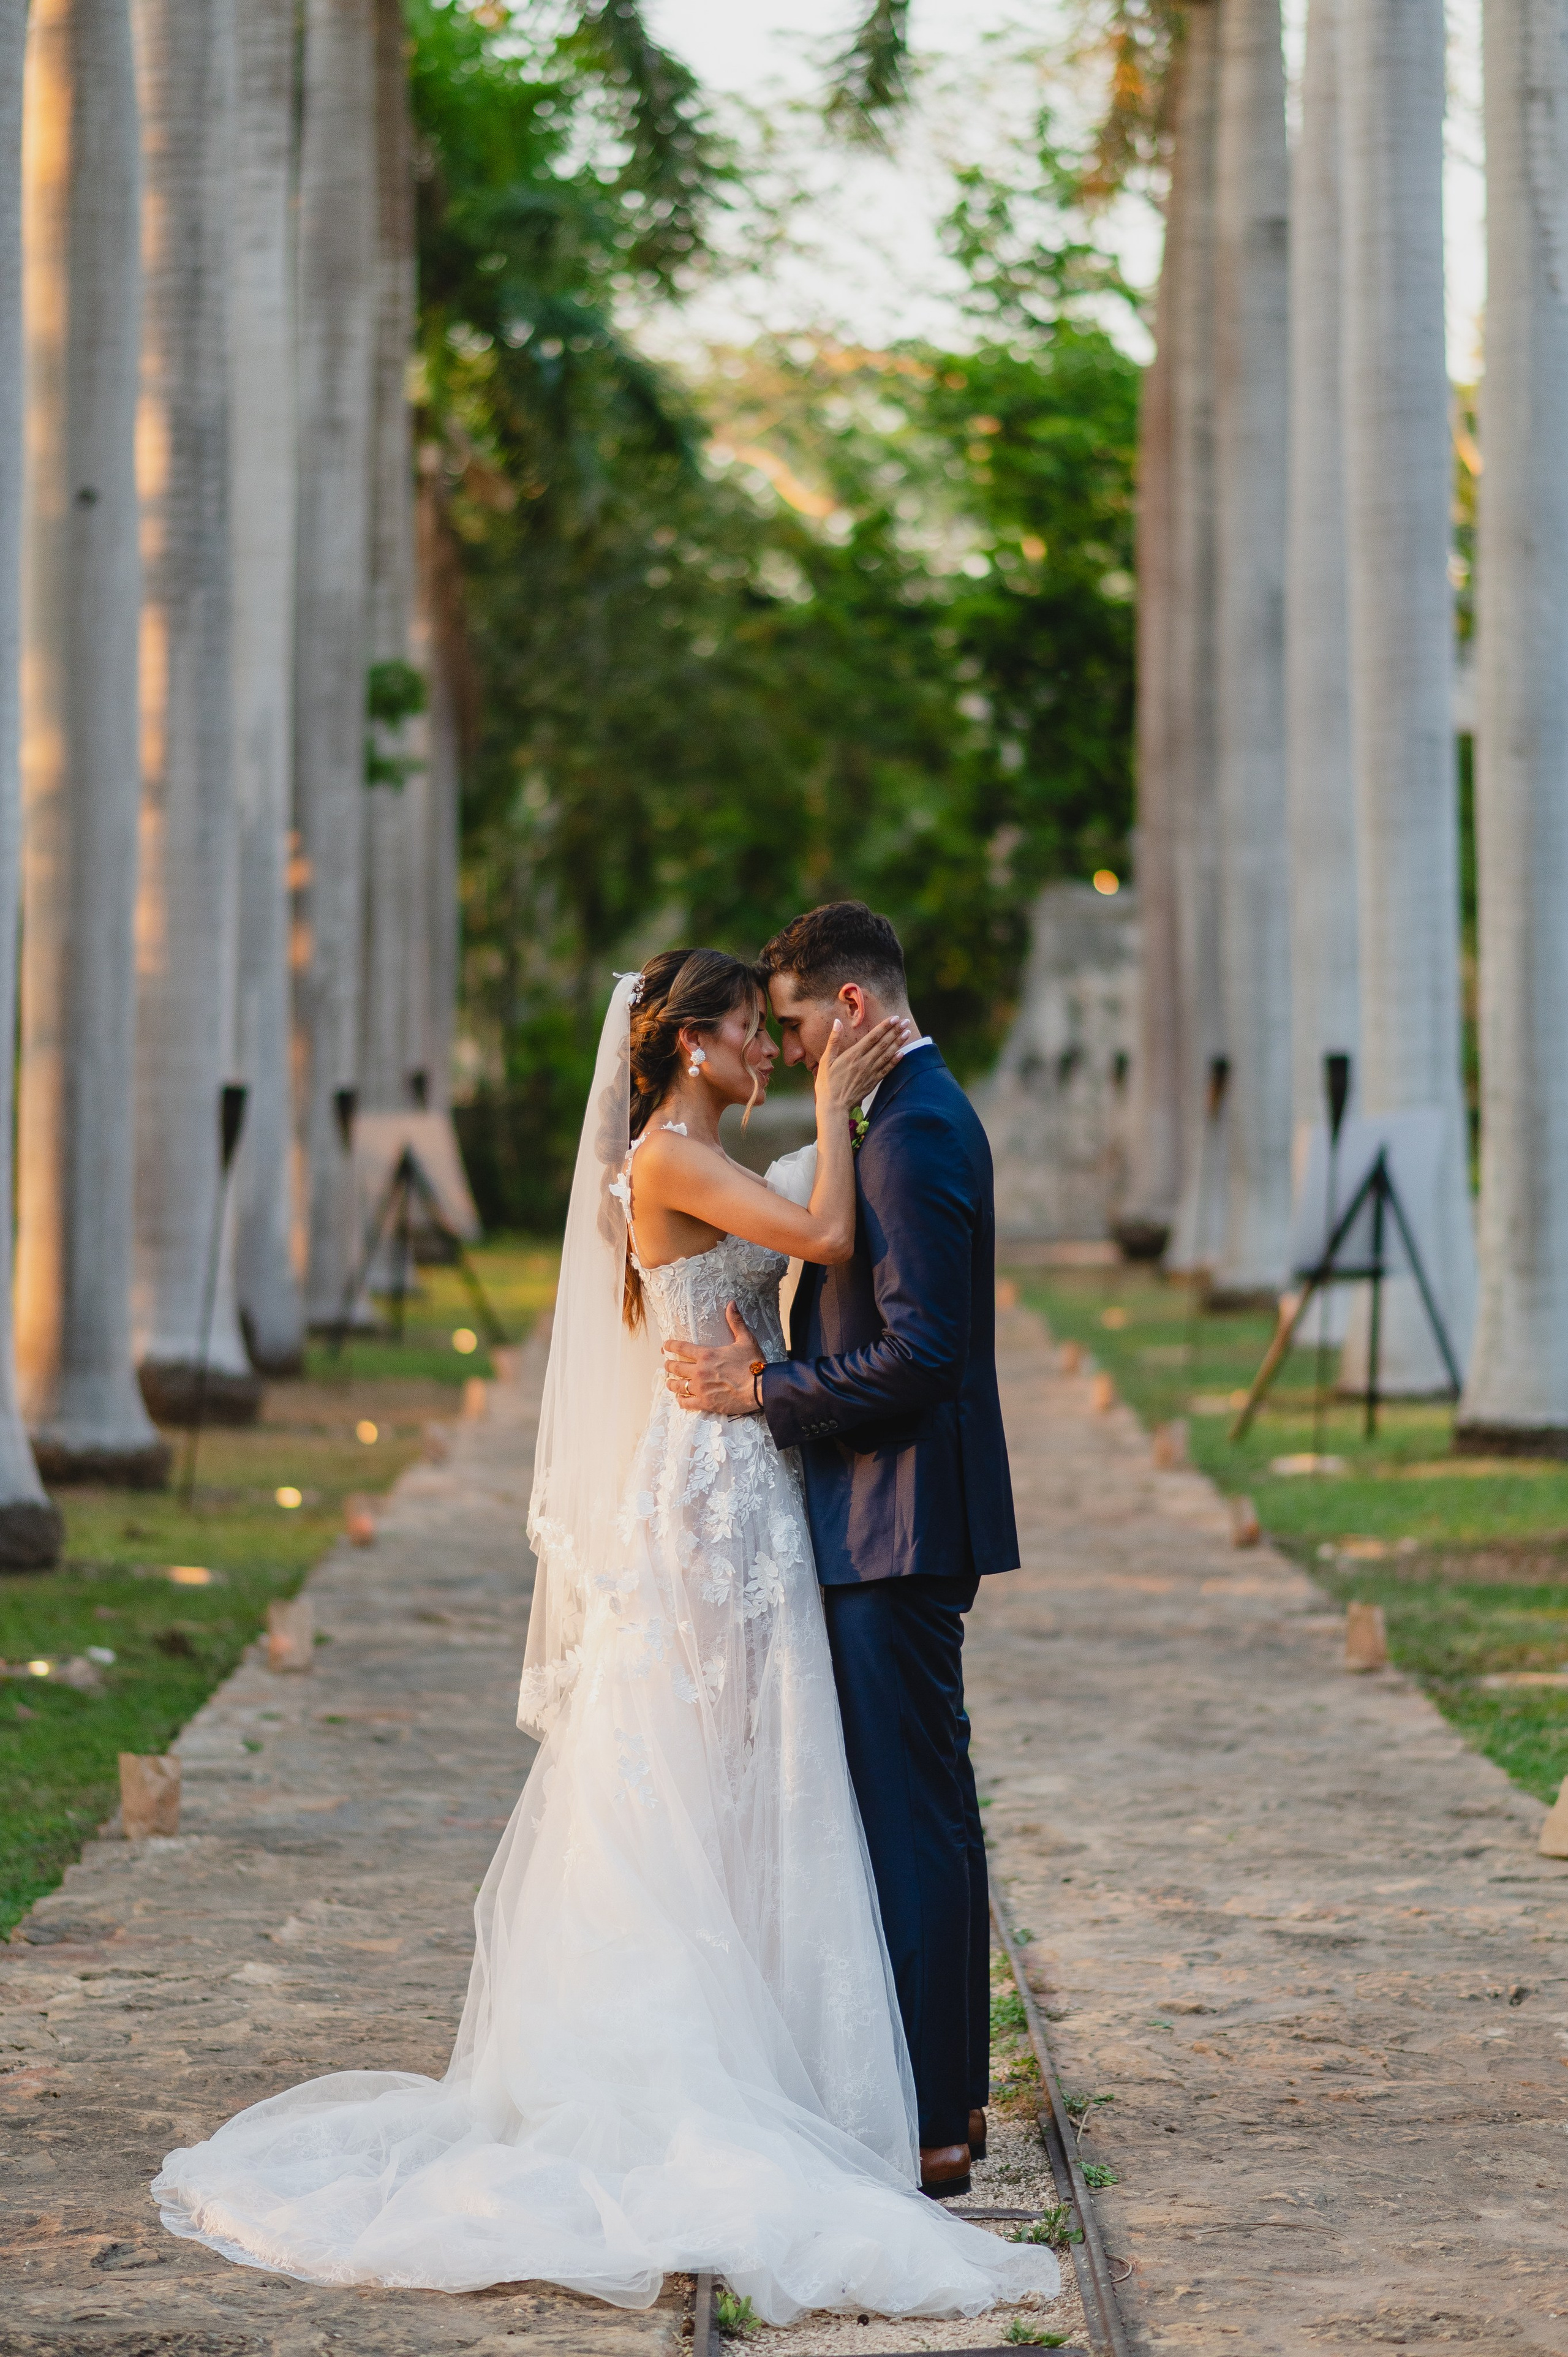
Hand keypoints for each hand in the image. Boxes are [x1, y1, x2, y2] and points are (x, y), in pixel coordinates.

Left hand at [663, 1304, 763, 1418]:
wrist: (761, 1388)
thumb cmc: (754, 1363)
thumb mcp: (745, 1339)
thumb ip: (735, 1322)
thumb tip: (731, 1303)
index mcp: (706, 1354)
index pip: (680, 1347)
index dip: (670, 1345)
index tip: (665, 1346)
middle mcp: (699, 1371)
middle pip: (674, 1367)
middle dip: (668, 1365)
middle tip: (667, 1364)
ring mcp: (701, 1388)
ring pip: (677, 1386)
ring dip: (671, 1383)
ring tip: (670, 1382)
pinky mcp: (705, 1403)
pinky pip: (686, 1403)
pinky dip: (681, 1400)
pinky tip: (680, 1398)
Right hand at [814, 1015, 910, 1119]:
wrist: (834, 1106)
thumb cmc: (827, 1083)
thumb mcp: (825, 1060)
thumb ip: (833, 1040)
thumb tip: (838, 1022)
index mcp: (853, 1055)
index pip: (872, 1037)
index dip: (884, 1026)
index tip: (894, 1018)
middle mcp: (865, 1062)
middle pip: (883, 1044)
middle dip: (895, 1031)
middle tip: (905, 1021)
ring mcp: (871, 1073)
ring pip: (888, 1055)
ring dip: (898, 1043)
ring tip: (907, 1033)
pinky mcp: (873, 1082)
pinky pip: (887, 1069)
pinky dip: (896, 1061)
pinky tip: (903, 1053)